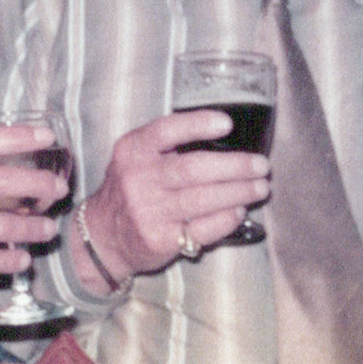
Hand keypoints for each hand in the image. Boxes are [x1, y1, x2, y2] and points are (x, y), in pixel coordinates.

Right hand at [72, 111, 269, 290]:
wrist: (101, 237)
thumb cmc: (130, 189)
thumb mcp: (136, 157)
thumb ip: (168, 144)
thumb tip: (225, 134)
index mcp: (133, 150)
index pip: (166, 130)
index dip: (198, 125)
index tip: (227, 123)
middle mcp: (138, 179)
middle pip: (193, 168)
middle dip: (235, 166)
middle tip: (261, 165)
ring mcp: (148, 212)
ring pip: (202, 199)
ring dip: (239, 192)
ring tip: (260, 187)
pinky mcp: (159, 240)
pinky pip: (201, 229)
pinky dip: (226, 219)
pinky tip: (239, 211)